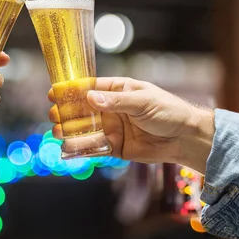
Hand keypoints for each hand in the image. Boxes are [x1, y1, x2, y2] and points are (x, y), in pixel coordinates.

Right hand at [48, 77, 214, 173]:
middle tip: (54, 116)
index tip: (54, 93)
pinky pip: (94, 148)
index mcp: (118, 90)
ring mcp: (112, 128)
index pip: (90, 88)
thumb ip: (116, 102)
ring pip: (85, 130)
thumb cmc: (168, 111)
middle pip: (83, 110)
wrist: (184, 138)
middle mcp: (111, 108)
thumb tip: (90, 98)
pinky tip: (68, 150)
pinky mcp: (115, 147)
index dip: (71, 90)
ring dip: (71, 132)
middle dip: (67, 113)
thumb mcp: (142, 102)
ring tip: (57, 133)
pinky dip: (81, 149)